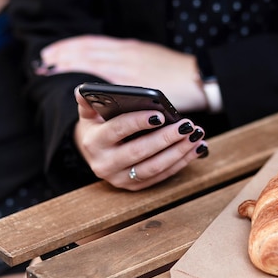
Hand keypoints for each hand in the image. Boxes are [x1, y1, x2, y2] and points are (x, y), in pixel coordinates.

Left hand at [37, 35, 206, 111]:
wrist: (199, 79)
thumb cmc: (176, 72)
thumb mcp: (149, 59)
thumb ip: (129, 62)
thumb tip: (109, 75)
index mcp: (129, 49)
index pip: (92, 44)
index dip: (70, 46)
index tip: (53, 50)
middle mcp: (126, 55)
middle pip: (87, 50)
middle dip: (63, 54)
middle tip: (44, 59)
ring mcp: (130, 67)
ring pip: (92, 60)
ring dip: (69, 63)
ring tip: (51, 66)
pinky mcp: (137, 83)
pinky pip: (107, 80)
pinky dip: (89, 81)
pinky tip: (77, 85)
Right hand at [73, 88, 208, 190]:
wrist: (95, 153)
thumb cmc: (99, 126)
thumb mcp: (90, 113)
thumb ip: (89, 101)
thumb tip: (81, 90)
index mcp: (94, 142)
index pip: (118, 130)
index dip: (139, 122)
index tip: (161, 114)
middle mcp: (104, 165)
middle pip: (139, 152)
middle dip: (166, 138)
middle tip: (187, 125)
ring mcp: (120, 179)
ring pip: (154, 167)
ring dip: (179, 152)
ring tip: (196, 135)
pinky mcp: (134, 187)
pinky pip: (161, 176)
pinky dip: (181, 162)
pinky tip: (196, 148)